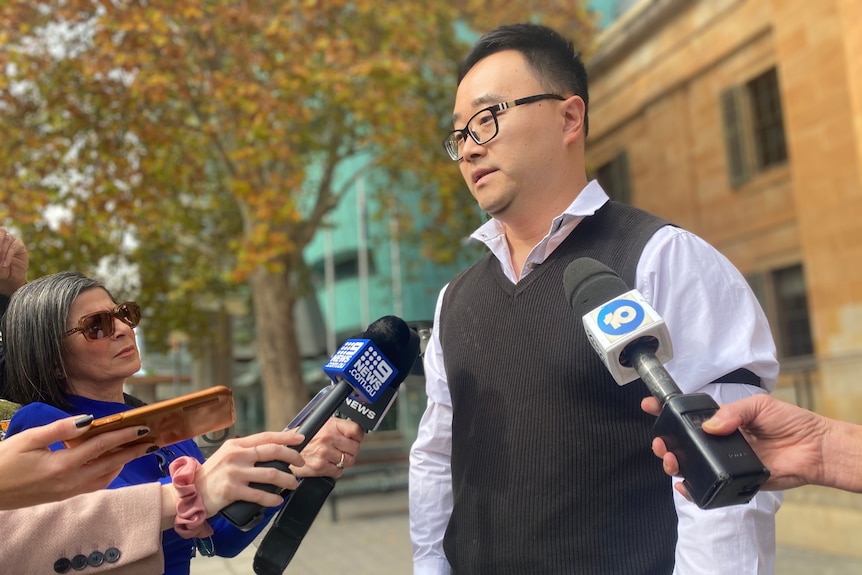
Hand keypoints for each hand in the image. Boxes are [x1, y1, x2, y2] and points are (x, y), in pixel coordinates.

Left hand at [0, 229, 27, 296]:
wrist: (10, 277)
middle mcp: (3, 237)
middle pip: (1, 231)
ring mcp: (12, 240)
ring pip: (7, 239)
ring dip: (2, 251)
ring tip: (0, 264)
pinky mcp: (20, 245)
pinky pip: (14, 247)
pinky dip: (8, 256)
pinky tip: (5, 264)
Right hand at [0, 415, 156, 509]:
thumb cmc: (4, 462)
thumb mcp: (29, 439)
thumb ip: (60, 429)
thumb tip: (89, 420)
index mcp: (63, 465)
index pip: (102, 446)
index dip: (124, 435)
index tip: (143, 427)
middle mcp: (70, 481)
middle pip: (110, 463)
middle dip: (133, 451)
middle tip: (153, 440)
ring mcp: (68, 491)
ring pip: (105, 477)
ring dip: (123, 463)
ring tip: (137, 450)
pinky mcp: (64, 496)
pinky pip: (94, 485)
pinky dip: (108, 474)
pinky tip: (112, 464)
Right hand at [194, 429, 305, 513]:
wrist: (190, 492)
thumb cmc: (212, 474)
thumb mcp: (227, 455)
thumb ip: (246, 451)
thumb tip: (272, 450)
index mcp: (236, 445)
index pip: (266, 437)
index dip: (286, 437)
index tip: (300, 438)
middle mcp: (236, 456)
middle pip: (272, 452)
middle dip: (292, 456)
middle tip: (301, 463)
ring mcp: (234, 473)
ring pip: (271, 474)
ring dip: (287, 479)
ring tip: (293, 484)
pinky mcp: (232, 490)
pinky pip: (259, 494)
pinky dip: (272, 498)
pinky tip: (278, 500)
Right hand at [290, 417, 364, 478]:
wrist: (285, 450)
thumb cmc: (304, 438)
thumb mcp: (320, 424)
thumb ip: (338, 427)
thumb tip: (356, 432)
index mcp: (330, 425)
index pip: (356, 430)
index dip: (358, 436)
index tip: (355, 439)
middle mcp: (328, 438)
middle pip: (355, 448)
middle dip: (350, 450)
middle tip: (343, 450)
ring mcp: (324, 453)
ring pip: (349, 461)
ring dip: (343, 461)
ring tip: (333, 457)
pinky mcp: (320, 467)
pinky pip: (339, 471)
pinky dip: (335, 470)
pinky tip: (328, 464)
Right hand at [642, 395, 835, 493]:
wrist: (814, 449)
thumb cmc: (790, 423)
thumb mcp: (758, 405)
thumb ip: (732, 413)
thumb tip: (709, 426)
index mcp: (722, 420)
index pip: (688, 416)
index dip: (666, 411)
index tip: (650, 406)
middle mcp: (719, 441)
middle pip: (682, 443)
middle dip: (664, 441)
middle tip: (661, 441)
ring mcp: (725, 462)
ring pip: (690, 464)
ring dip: (674, 463)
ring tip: (671, 460)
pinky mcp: (734, 480)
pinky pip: (708, 487)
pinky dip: (692, 488)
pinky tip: (684, 484)